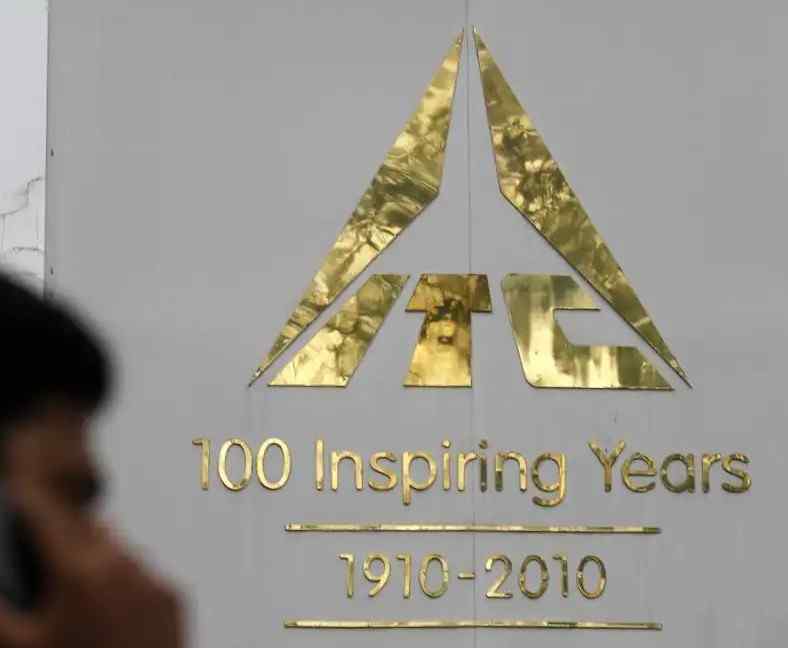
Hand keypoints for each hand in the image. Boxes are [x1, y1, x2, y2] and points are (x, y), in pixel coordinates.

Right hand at [0, 488, 183, 647]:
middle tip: (45, 548)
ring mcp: (153, 579)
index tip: (21, 496)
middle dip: (65, 531)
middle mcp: (122, 566)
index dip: (31, 505)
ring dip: (97, 554)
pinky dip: (126, 578)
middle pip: (86, 529)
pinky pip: (145, 572)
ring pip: (118, 548)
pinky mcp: (176, 596)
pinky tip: (109, 603)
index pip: (49, 519)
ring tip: (77, 581)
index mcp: (80, 573)